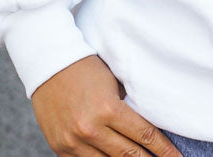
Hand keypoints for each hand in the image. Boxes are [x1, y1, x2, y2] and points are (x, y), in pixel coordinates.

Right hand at [31, 54, 184, 156]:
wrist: (48, 64)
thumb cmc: (86, 67)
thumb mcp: (113, 82)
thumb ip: (127, 105)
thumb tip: (146, 128)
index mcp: (108, 109)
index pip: (145, 135)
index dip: (164, 150)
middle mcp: (91, 129)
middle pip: (129, 155)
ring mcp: (73, 142)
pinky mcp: (60, 148)